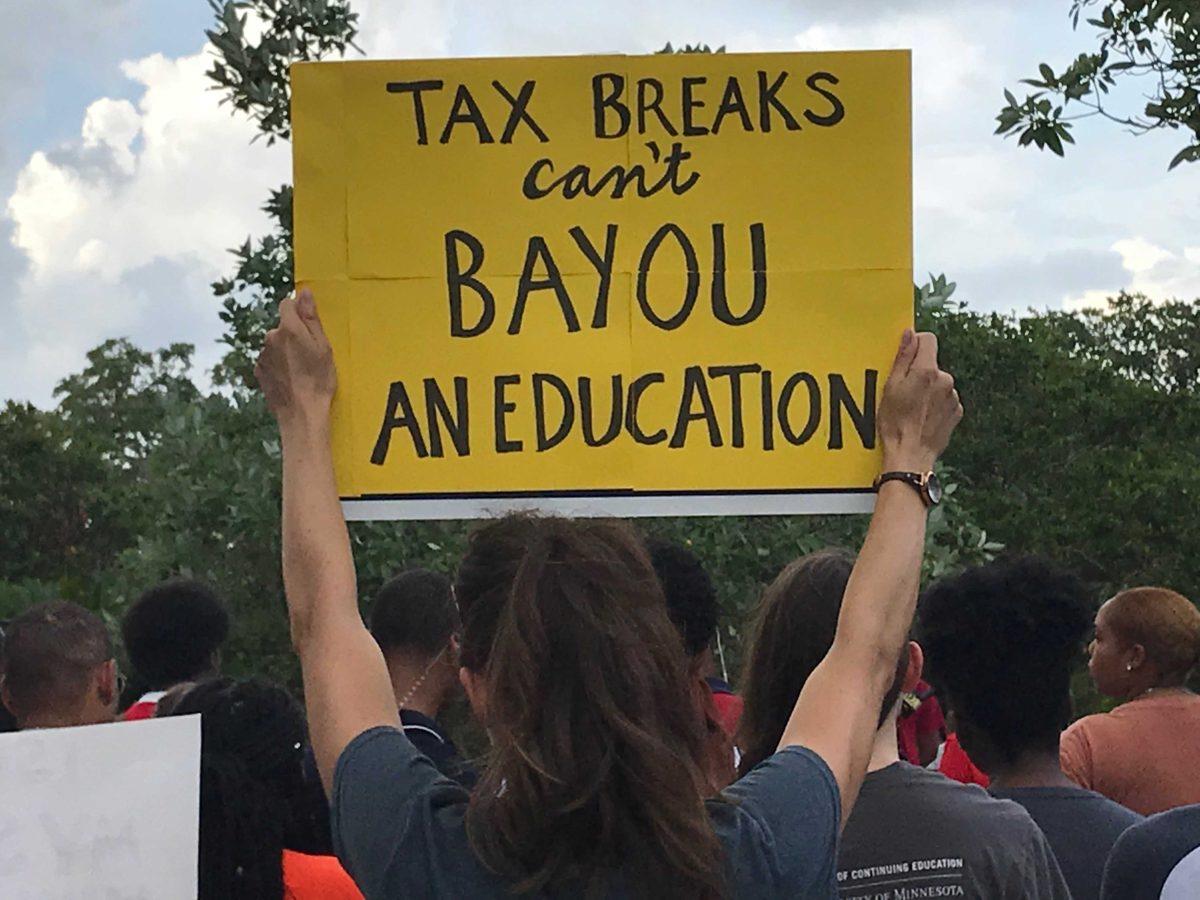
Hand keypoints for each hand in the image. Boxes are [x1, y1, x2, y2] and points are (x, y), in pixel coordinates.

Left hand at [255, 287, 336, 427]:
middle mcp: (270, 338)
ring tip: (301, 370)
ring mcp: (262, 356)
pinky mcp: (259, 372)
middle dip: (293, 335)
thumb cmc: (318, 380)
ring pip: (275, 345)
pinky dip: (279, 366)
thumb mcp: (323, 346)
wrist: (301, 414)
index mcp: (288, 328)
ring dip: (285, 351)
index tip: (309, 325)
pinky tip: (291, 379)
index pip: (287, 304)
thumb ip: (311, 317)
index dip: (298, 312)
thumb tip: (304, 292)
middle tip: (310, 354)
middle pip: (281, 327)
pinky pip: (270, 361)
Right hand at [876, 330, 961, 471]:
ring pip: (939, 382)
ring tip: (912, 408)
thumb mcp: (891, 387)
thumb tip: (910, 333)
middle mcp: (945, 380)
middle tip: (903, 392)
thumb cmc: (895, 423)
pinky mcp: (956, 412)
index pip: (928, 339)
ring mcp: (953, 397)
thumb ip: (903, 357)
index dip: (916, 344)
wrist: (911, 455)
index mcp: (927, 370)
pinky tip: (922, 416)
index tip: (906, 356)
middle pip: (932, 363)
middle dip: (919, 372)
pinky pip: (945, 399)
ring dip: (928, 389)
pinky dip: (936, 404)